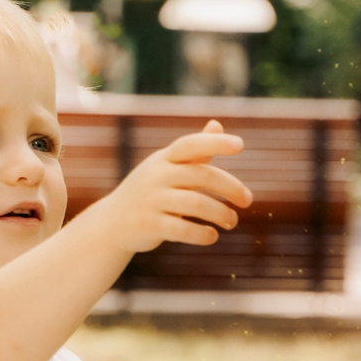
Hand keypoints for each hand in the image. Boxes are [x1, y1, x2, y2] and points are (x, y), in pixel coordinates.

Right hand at [81, 121, 250, 258]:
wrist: (112, 223)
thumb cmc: (149, 192)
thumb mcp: (166, 167)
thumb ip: (194, 151)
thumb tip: (217, 124)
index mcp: (164, 160)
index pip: (190, 145)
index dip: (214, 143)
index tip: (240, 145)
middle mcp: (157, 176)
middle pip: (201, 175)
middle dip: (230, 187)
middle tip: (248, 200)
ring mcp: (152, 200)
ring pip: (195, 203)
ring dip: (220, 213)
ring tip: (232, 221)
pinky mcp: (150, 225)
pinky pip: (182, 229)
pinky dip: (201, 233)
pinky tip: (212, 236)